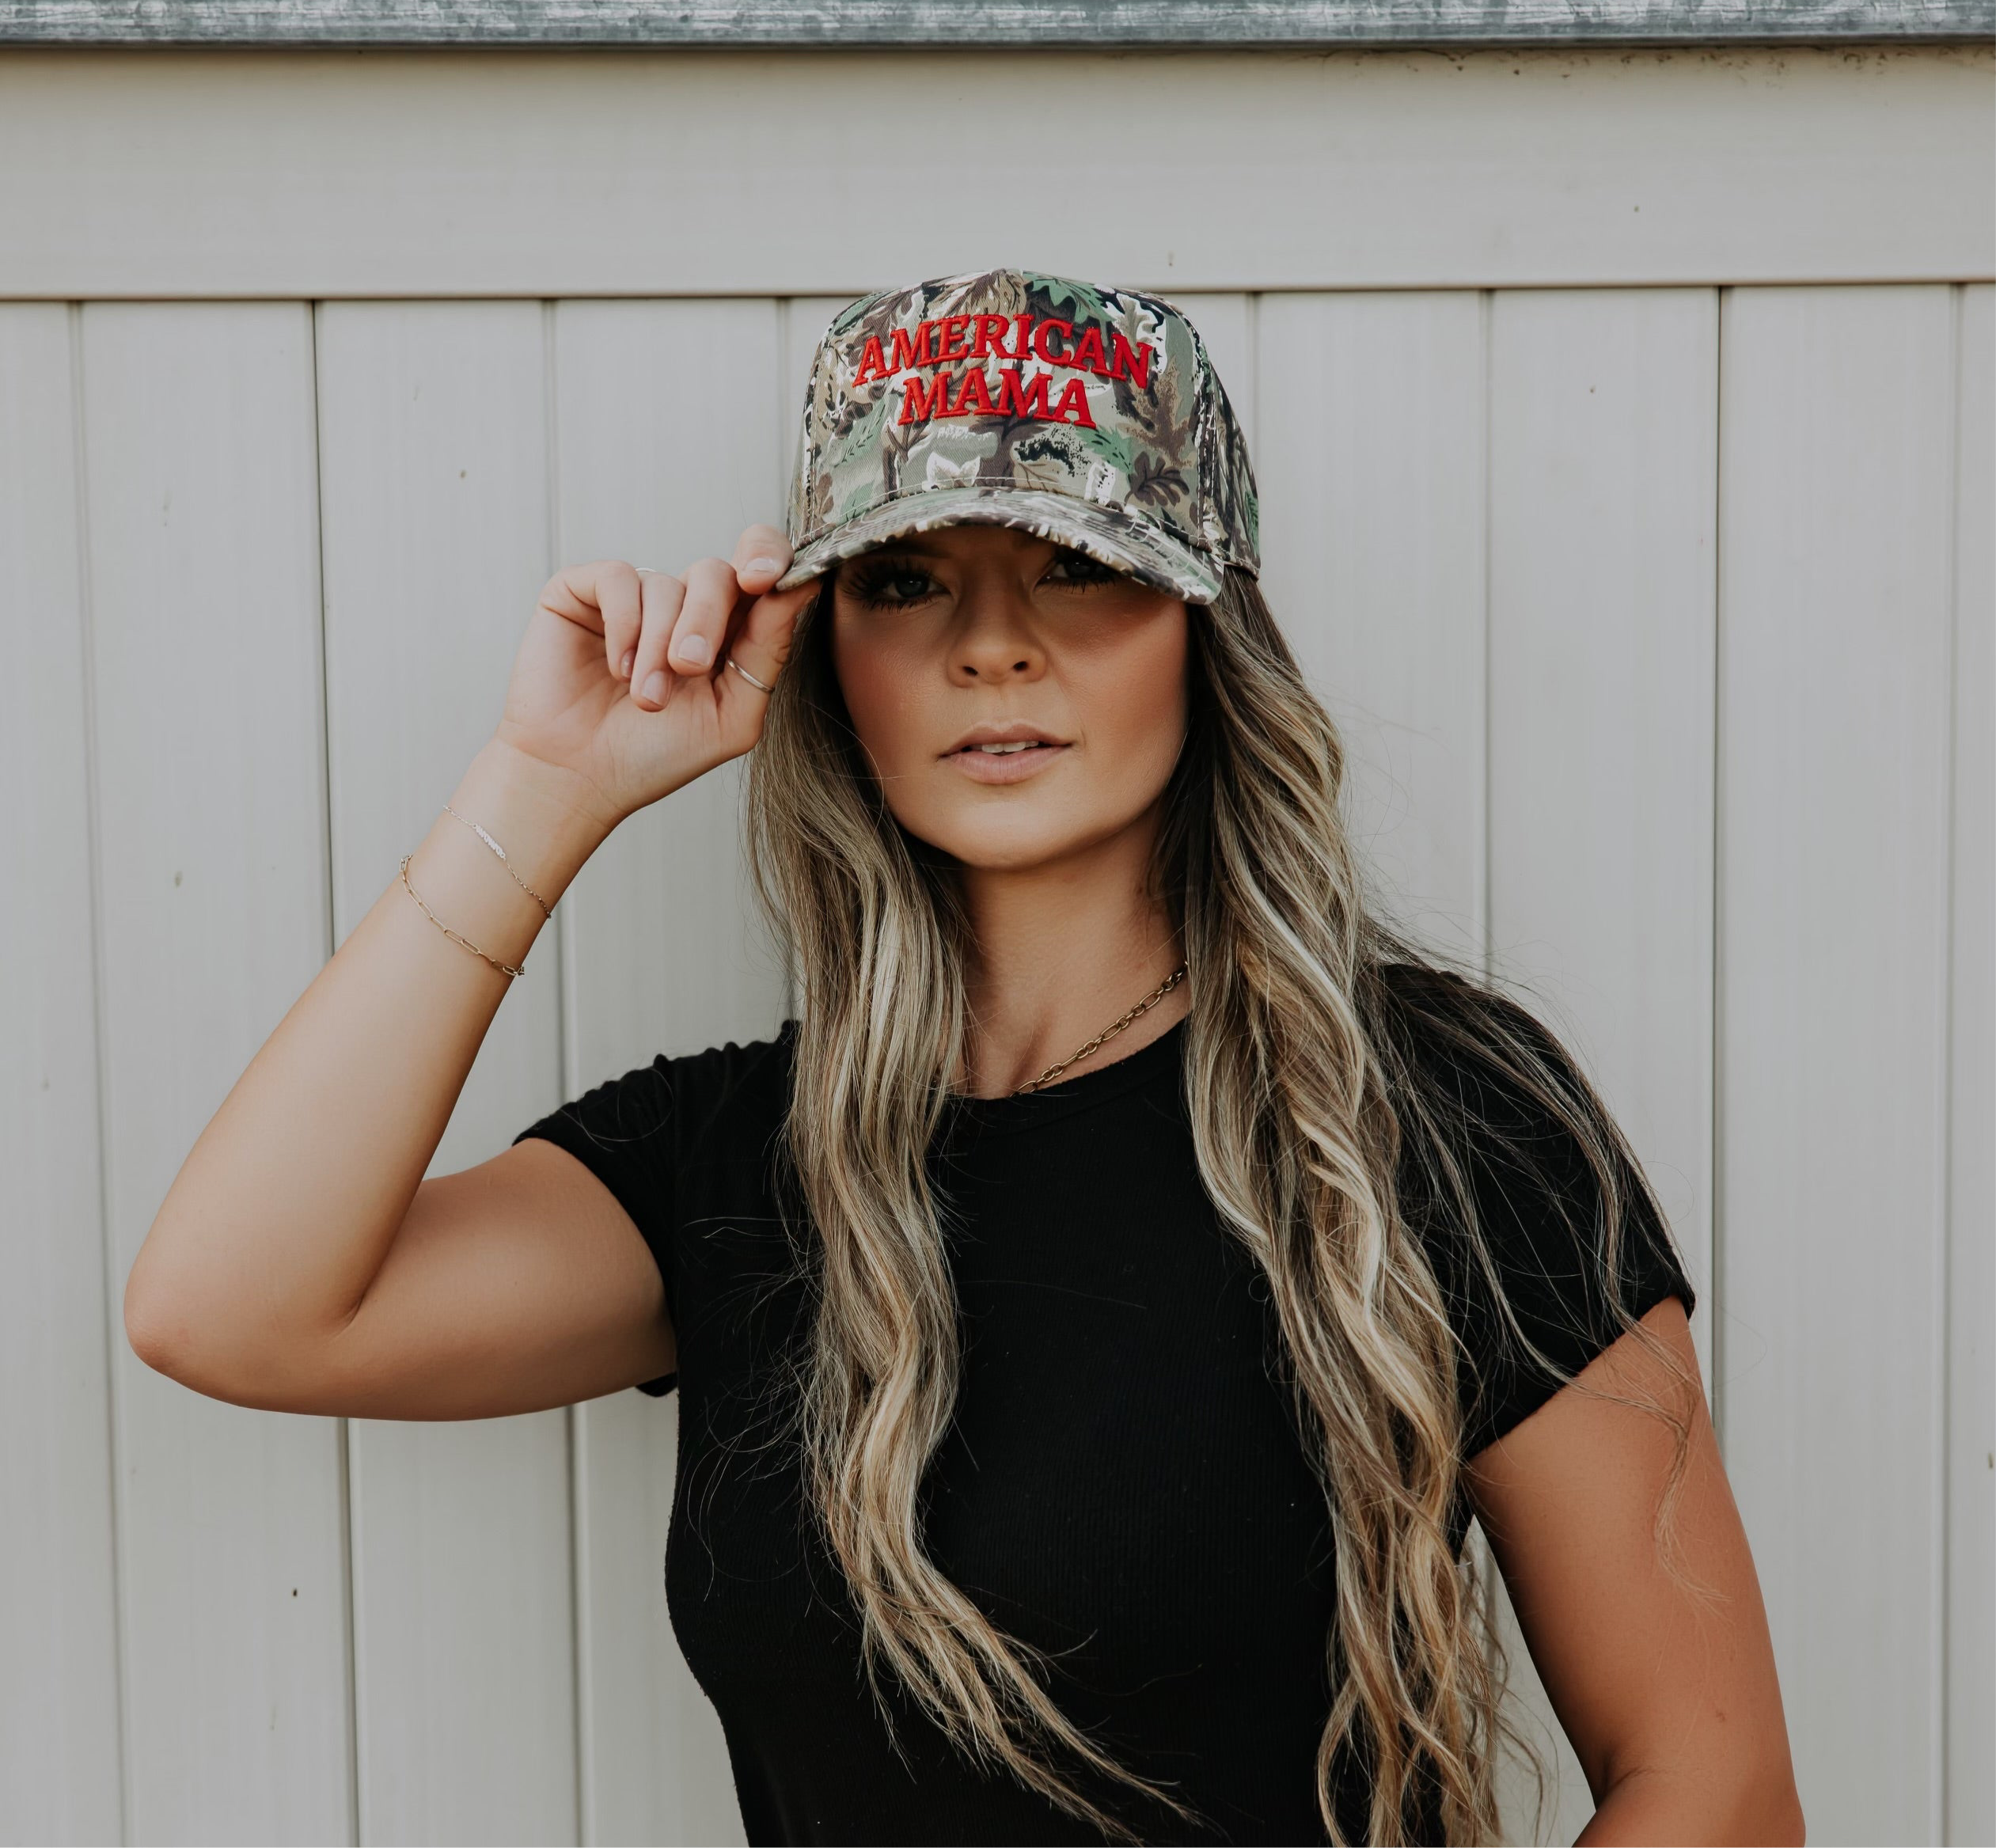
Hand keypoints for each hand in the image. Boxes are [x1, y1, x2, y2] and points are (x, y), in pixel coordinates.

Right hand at [491, 524, 815, 825]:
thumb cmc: (656, 755)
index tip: (764, 580)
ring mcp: (635, 597)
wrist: (580, 779)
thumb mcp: (732, 714)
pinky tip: (616, 669)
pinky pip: (619, 578)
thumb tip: (806, 583)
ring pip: (667, 583)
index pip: (762, 569)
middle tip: (688, 669)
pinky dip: (624, 625)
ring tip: (645, 698)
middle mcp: (684, 607)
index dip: (770, 559)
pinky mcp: (584, 592)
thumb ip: (769, 650)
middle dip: (707, 621)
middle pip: (717, 573)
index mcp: (728, 632)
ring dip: (659, 646)